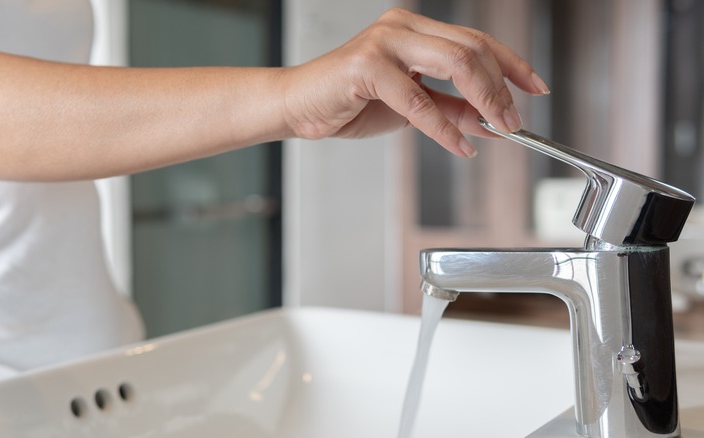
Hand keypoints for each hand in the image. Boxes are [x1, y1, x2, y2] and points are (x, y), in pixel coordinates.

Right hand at [281, 8, 548, 157]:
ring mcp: (385, 42)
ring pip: (455, 61)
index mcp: (415, 29)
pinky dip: (444, 126)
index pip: (476, 40)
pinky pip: (419, 98)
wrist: (299, 108)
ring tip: (498, 128)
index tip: (534, 88)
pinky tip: (459, 145)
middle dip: (502, 87)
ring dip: (484, 99)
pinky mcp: (367, 66)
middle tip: (515, 120)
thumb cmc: (348, 102)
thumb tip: (491, 122)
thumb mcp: (412, 107)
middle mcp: (403, 26)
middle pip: (472, 48)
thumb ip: (452, 109)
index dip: (512, 64)